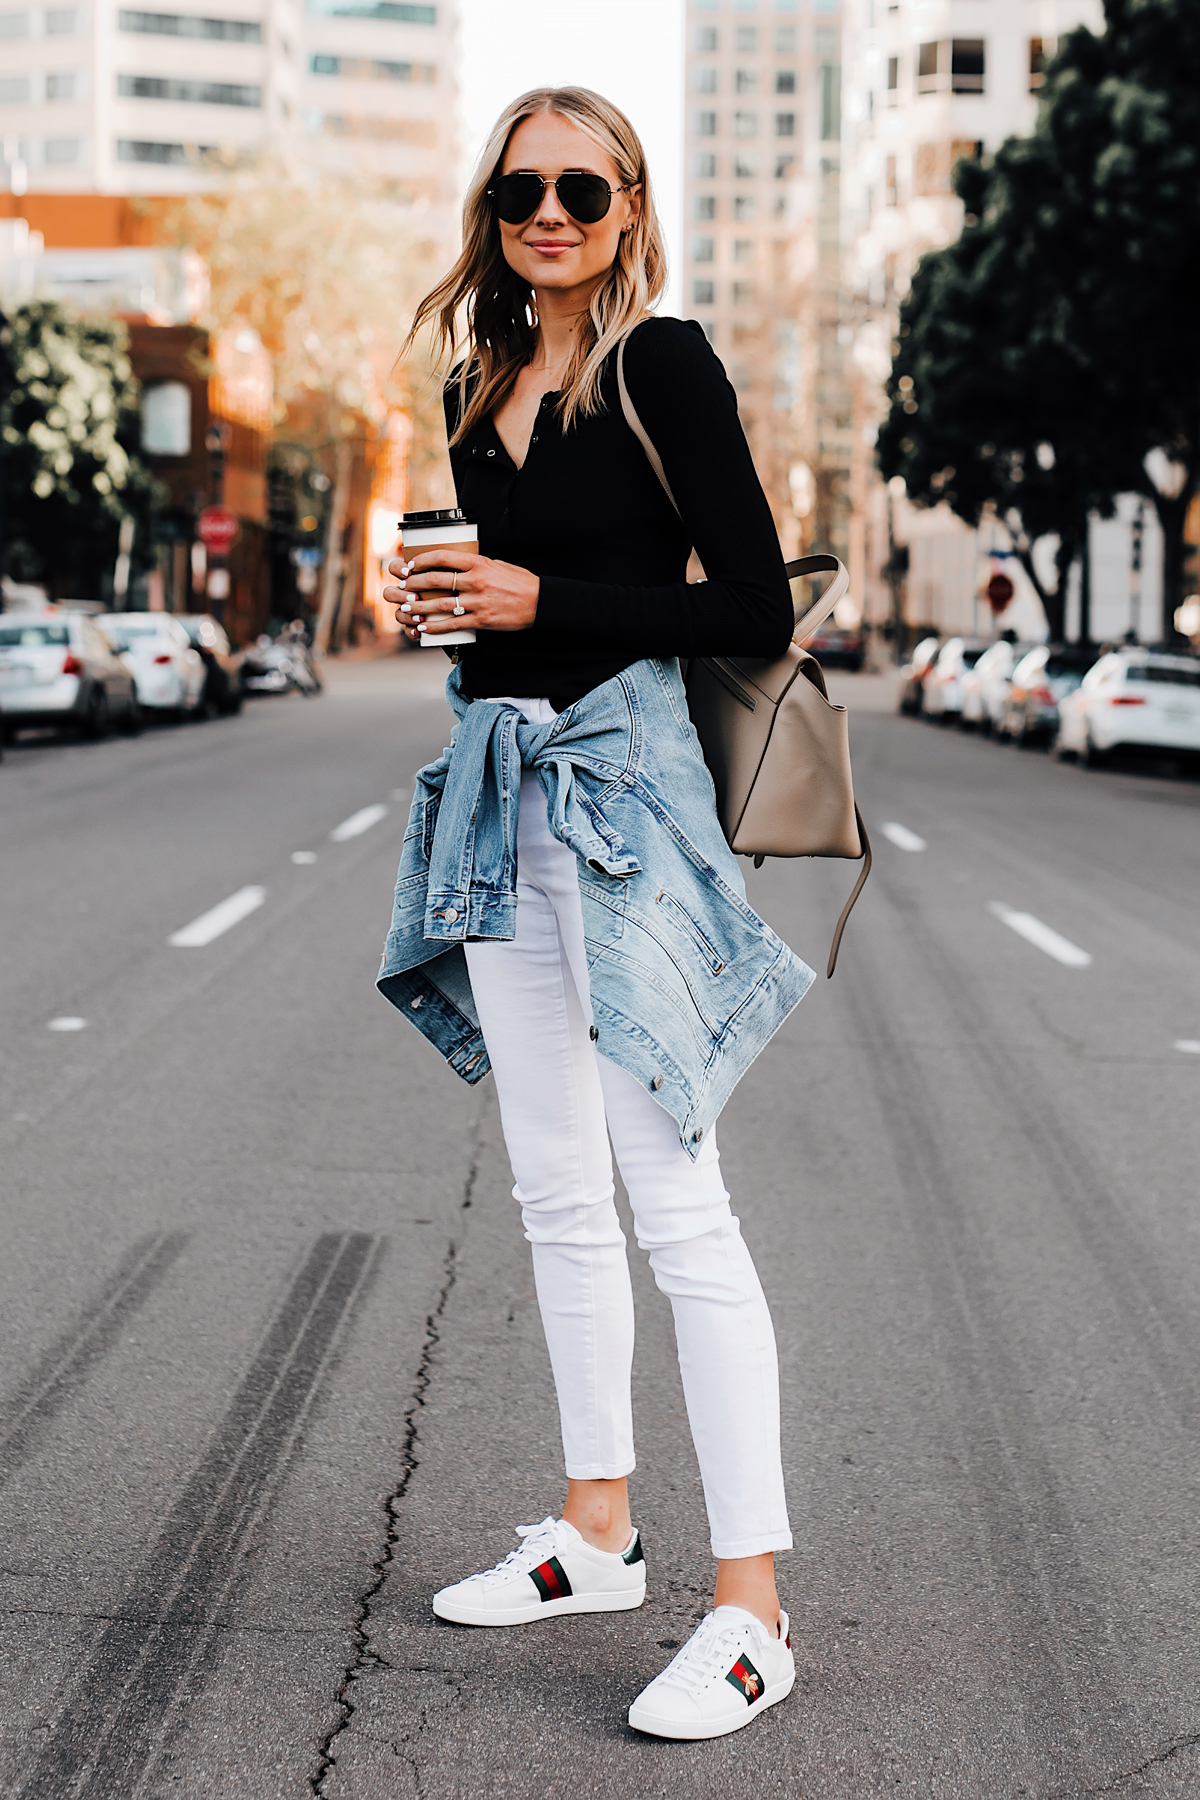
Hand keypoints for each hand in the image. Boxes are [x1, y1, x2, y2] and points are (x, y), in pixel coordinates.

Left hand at [383, 550, 538, 640]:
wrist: (539, 602)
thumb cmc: (519, 582)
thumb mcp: (498, 564)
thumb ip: (476, 565)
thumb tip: (458, 565)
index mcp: (478, 563)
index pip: (443, 557)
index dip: (422, 560)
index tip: (411, 565)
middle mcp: (475, 581)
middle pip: (435, 580)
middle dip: (414, 583)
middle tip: (402, 587)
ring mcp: (477, 602)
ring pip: (439, 603)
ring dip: (419, 606)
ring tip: (406, 608)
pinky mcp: (481, 620)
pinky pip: (452, 624)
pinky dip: (435, 626)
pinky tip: (424, 627)